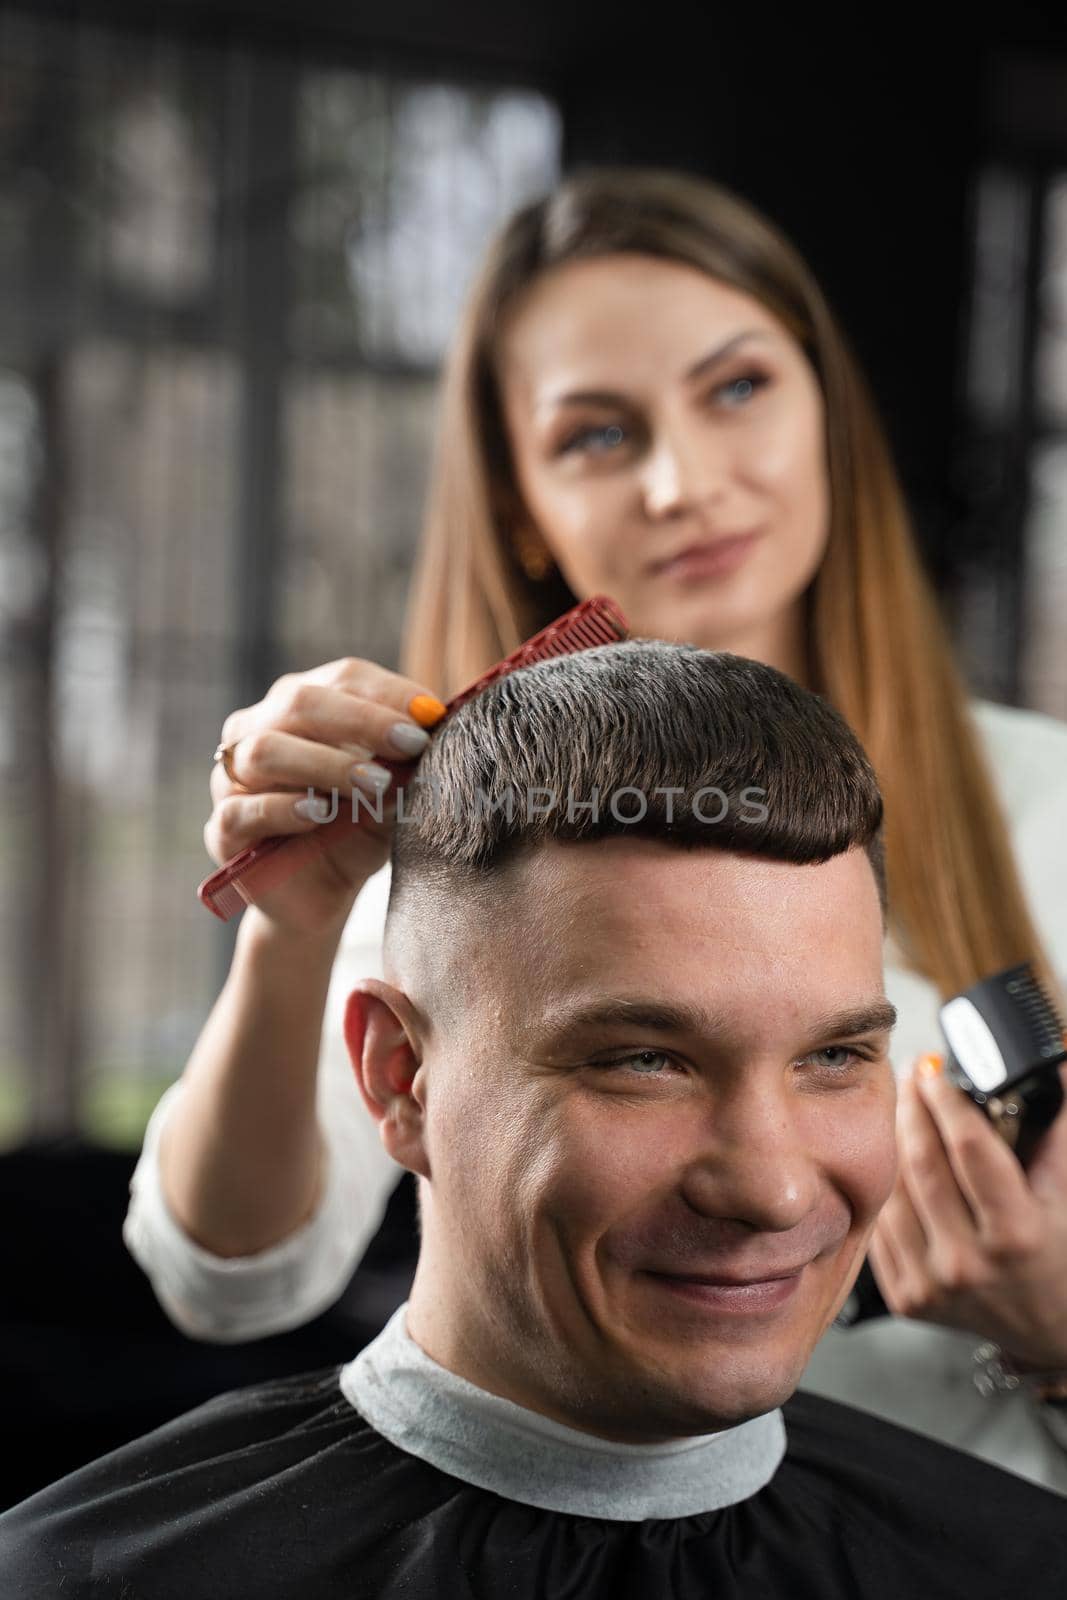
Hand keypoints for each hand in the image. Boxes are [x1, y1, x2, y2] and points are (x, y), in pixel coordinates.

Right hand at [206, 659, 445, 935]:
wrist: (323, 896)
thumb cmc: (357, 830)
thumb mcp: (391, 794)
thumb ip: (403, 765)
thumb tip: (431, 736)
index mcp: (302, 706)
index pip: (343, 678)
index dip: (389, 692)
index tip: (433, 716)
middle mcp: (258, 729)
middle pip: (300, 702)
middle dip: (364, 720)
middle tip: (413, 744)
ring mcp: (233, 778)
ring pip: (267, 750)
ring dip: (329, 764)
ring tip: (377, 784)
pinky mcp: (223, 829)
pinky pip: (243, 809)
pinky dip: (285, 808)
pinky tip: (320, 813)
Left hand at [869, 1057, 1066, 1369]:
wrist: (1051, 1332)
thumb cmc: (1061, 1261)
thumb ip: (1055, 1132)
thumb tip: (1052, 1068)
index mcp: (1016, 1236)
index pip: (967, 1146)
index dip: (946, 1098)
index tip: (933, 1069)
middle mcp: (969, 1263)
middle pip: (921, 1162)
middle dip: (913, 1107)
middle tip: (911, 1077)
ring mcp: (932, 1284)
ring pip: (894, 1190)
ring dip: (894, 1142)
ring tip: (905, 1112)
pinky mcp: (906, 1298)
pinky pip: (881, 1226)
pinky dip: (887, 1188)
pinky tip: (896, 1163)